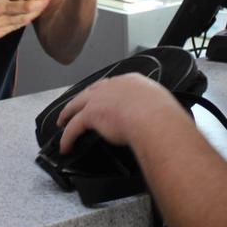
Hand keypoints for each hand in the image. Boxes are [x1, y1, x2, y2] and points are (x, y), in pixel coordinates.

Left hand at [57, 73, 178, 153]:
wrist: (154, 119)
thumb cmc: (162, 116)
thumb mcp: (160, 104)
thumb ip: (151, 107)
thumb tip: (153, 116)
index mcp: (131, 81)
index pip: (114, 85)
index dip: (105, 93)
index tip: (103, 98)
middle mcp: (113, 86)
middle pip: (91, 91)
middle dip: (82, 99)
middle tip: (76, 106)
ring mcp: (100, 98)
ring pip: (77, 105)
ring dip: (68, 113)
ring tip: (63, 121)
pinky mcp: (90, 114)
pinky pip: (74, 127)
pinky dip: (68, 137)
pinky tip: (65, 145)